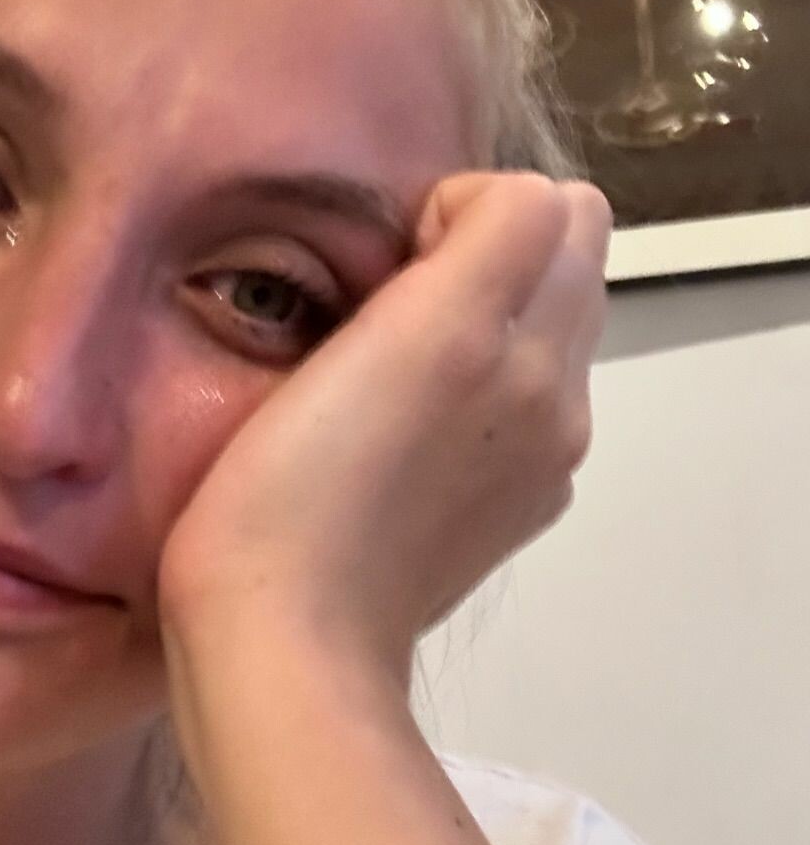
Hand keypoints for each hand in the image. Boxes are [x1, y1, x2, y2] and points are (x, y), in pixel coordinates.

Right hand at [158, 173, 612, 683]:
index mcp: (529, 344)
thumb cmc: (299, 488)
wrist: (282, 642)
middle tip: (385, 314)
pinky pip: (512, 408)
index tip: (384, 271)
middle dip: (480, 257)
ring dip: (477, 322)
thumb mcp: (406, 328)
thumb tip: (480, 220)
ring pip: (537, 332)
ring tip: (384, 372)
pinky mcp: (503, 512)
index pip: (545, 202)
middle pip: (561, 261)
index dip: (455, 209)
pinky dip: (470, 396)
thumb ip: (484, 238)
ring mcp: (535, 463)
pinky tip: (395, 435)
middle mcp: (556, 400)